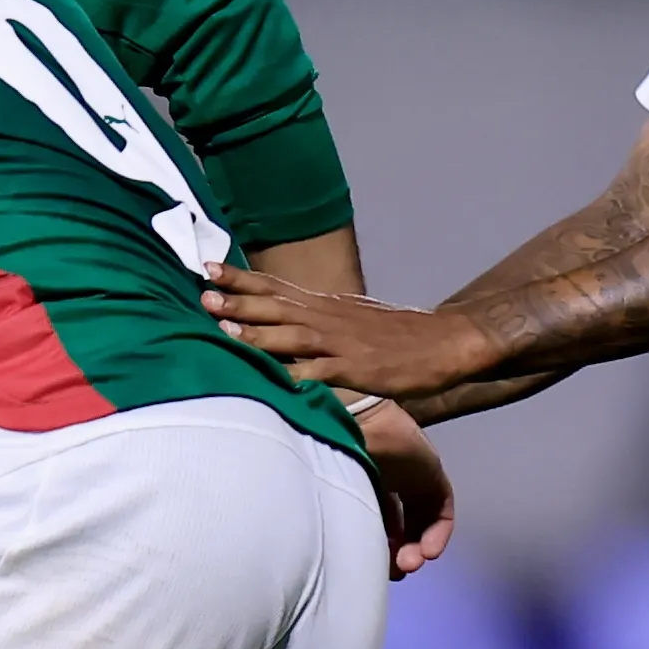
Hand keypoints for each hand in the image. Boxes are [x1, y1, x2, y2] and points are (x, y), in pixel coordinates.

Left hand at [204, 266, 495, 399]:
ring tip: (221, 327)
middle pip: (276, 305)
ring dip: (256, 331)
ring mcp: (341, 343)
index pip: (276, 288)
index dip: (242, 279)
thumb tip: (289, 322)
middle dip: (238, 300)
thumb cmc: (400, 336)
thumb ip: (321, 321)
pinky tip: (270, 379)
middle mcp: (328, 319)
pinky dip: (294, 375)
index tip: (208, 269)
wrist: (447, 341)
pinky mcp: (356, 369)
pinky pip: (319, 374)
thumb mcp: (354, 319)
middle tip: (202, 292)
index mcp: (326, 306)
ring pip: (291, 335)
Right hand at [349, 396, 454, 577]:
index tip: (374, 566)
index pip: (375, 516)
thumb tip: (350, 560)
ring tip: (413, 564)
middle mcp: (387, 475)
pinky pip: (441, 509)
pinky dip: (437, 533)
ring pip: (422, 517)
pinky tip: (428, 552)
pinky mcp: (433, 473)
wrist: (354, 430)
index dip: (378, 544)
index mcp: (360, 477)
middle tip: (397, 571)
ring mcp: (412, 473)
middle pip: (401, 521)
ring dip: (419, 545)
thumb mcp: (338, 499)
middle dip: (400, 550)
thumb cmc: (334, 463)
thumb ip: (346, 524)